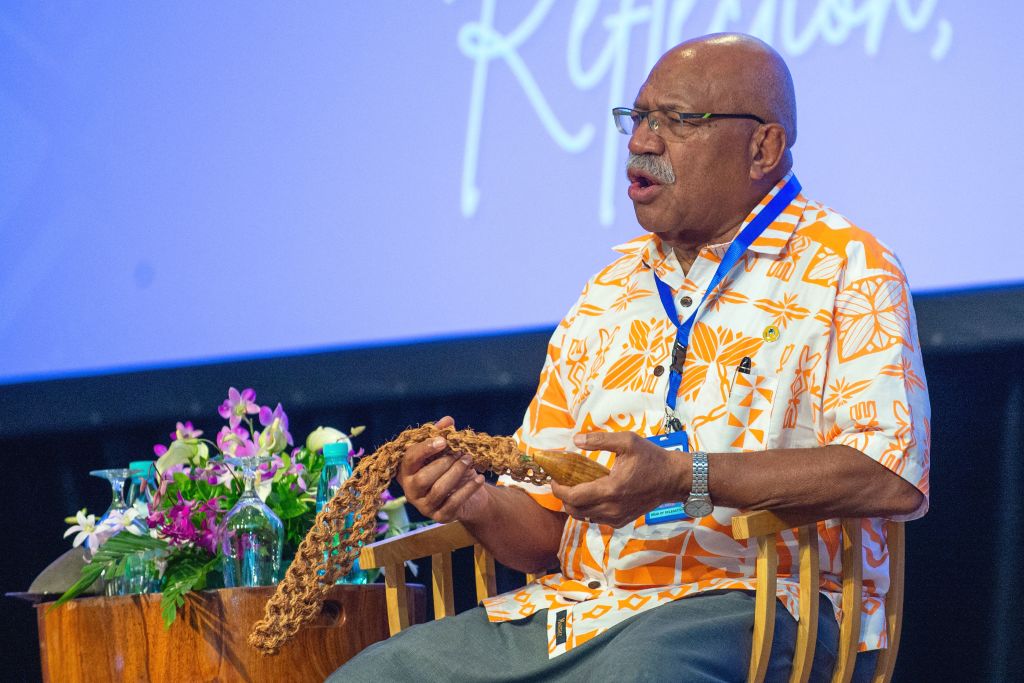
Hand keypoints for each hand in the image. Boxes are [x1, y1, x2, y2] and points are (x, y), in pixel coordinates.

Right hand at [396, 416, 487, 522]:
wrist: (467, 494)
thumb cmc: (450, 467)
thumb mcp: (445, 450)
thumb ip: (442, 435)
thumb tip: (447, 420)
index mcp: (406, 471)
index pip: (410, 459)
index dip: (425, 449)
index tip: (444, 440)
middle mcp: (411, 491)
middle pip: (424, 478)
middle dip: (445, 462)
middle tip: (462, 452)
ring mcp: (424, 506)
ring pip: (439, 490)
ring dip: (457, 472)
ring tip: (469, 460)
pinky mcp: (440, 517)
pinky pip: (454, 503)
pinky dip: (469, 488)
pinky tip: (480, 478)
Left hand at [549, 431, 687, 527]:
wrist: (673, 479)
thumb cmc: (651, 458)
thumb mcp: (627, 441)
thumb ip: (599, 440)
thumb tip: (575, 440)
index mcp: (611, 489)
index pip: (573, 497)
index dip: (558, 490)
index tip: (554, 478)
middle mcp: (612, 508)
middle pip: (574, 511)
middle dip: (564, 498)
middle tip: (563, 482)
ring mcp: (617, 517)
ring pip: (584, 517)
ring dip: (575, 505)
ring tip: (576, 487)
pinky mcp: (621, 521)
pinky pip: (596, 519)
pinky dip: (588, 510)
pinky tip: (592, 495)